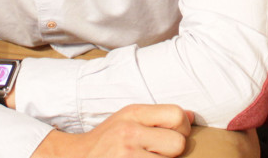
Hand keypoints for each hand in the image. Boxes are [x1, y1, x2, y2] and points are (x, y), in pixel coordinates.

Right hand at [33, 105, 192, 157]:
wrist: (76, 157)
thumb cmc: (107, 139)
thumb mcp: (128, 119)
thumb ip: (158, 117)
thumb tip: (192, 117)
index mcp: (133, 113)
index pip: (176, 115)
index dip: (183, 128)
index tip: (174, 135)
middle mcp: (129, 132)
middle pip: (178, 143)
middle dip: (173, 151)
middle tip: (158, 152)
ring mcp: (127, 155)